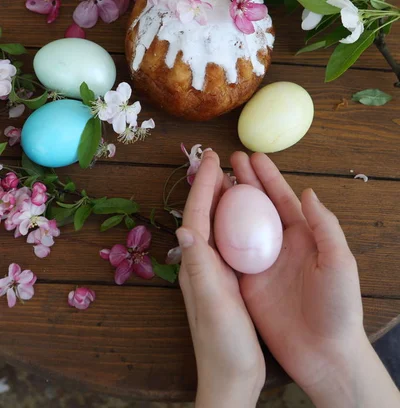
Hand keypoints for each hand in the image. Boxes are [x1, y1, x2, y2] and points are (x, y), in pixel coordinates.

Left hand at [177, 151, 264, 407]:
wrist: (232, 377)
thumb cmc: (223, 343)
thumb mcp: (213, 303)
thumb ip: (199, 266)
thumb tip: (183, 227)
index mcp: (197, 263)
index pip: (197, 214)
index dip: (203, 184)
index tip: (212, 157)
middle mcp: (201, 262)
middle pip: (203, 214)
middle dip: (209, 185)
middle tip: (220, 159)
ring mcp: (214, 271)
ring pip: (216, 224)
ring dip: (221, 199)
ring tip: (232, 178)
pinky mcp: (228, 281)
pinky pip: (229, 240)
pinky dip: (234, 220)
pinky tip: (247, 217)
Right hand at [231, 152, 365, 397]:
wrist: (323, 354)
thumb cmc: (338, 307)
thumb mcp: (339, 262)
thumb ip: (325, 226)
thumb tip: (307, 191)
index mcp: (304, 236)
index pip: (282, 199)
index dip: (268, 177)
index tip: (252, 157)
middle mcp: (280, 244)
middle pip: (258, 206)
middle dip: (244, 181)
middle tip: (228, 160)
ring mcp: (261, 262)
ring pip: (240, 225)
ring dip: (228, 202)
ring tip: (213, 180)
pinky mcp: (246, 282)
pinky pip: (229, 253)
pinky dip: (217, 233)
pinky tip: (205, 217)